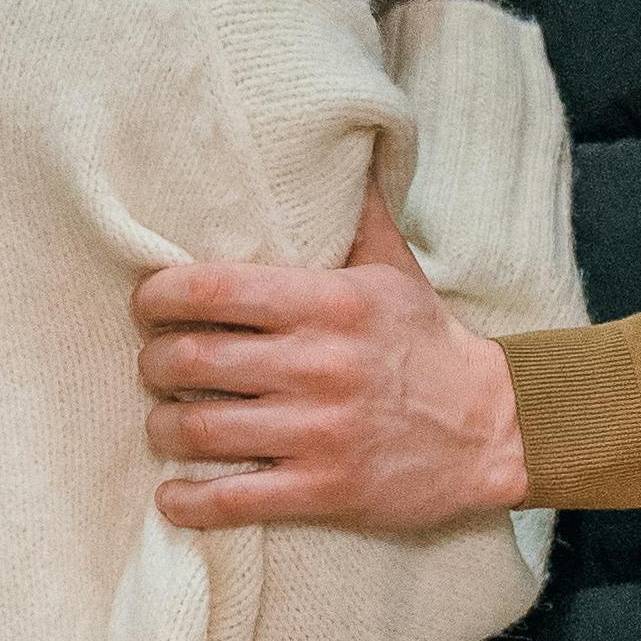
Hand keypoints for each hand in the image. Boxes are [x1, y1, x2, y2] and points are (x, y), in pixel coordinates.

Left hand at [138, 177, 530, 531]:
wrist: (492, 428)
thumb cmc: (427, 342)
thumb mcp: (395, 268)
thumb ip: (358, 210)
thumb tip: (350, 138)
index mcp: (328, 302)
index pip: (213, 289)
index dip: (159, 296)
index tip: (147, 304)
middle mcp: (319, 364)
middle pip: (192, 359)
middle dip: (155, 363)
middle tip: (155, 365)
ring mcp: (320, 431)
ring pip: (200, 430)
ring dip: (164, 428)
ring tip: (164, 422)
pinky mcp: (326, 489)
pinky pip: (233, 500)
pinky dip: (189, 503)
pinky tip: (173, 496)